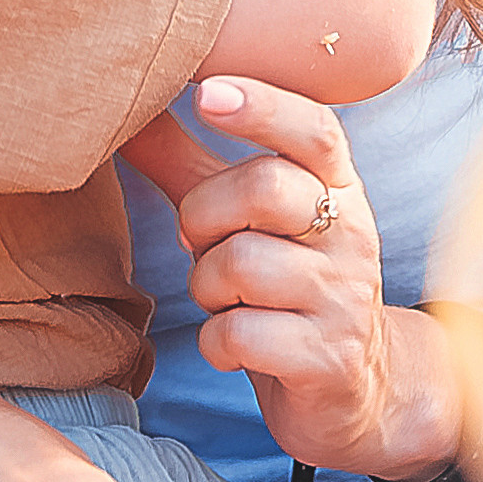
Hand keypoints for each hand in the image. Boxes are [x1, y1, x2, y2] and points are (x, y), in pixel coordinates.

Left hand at [130, 79, 457, 481]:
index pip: (315, 129)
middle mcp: (351, 232)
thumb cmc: (280, 286)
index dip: (262, 105)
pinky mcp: (328, 358)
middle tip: (199, 241)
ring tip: (222, 298)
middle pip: (263, 187)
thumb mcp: (241, 220)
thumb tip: (131, 109)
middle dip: (203, 213)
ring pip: (242, 263)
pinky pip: (239, 334)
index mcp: (336, 185)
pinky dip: (215, 341)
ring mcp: (345, 296)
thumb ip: (189, 164)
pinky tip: (233, 343)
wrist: (348, 389)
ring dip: (206, 285)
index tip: (206, 91)